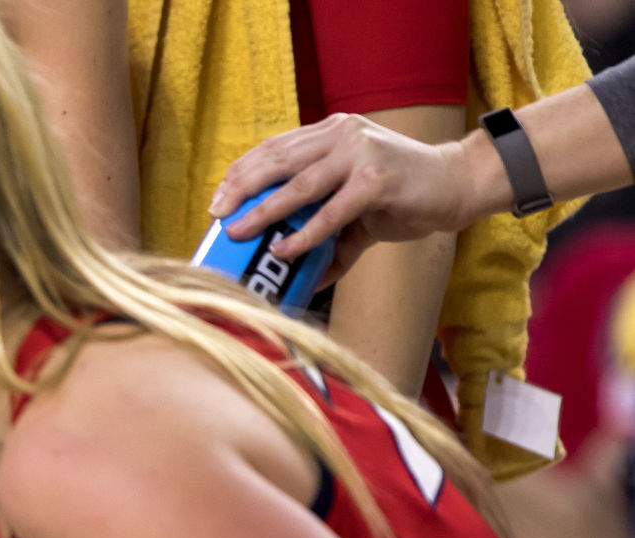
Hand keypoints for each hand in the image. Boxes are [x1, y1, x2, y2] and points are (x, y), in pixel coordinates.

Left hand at [209, 113, 474, 282]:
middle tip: (217, 214)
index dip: (242, 171)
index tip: (219, 197)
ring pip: (298, 185)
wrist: (455, 186)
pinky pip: (330, 212)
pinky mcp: (376, 180)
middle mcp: (342, 135)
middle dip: (241, 188)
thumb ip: (319, 227)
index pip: (275, 148)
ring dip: (263, 212)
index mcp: (331, 132)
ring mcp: (360, 154)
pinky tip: (283, 250)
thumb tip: (289, 270)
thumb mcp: (352, 205)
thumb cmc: (400, 195)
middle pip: (277, 161)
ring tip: (238, 233)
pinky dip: (304, 234)